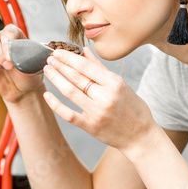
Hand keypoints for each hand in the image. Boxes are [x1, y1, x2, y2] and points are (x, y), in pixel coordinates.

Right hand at [0, 24, 44, 104]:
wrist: (23, 88)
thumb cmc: (30, 72)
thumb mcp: (37, 63)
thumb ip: (35, 55)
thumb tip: (40, 53)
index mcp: (13, 35)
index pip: (7, 31)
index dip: (8, 43)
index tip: (13, 57)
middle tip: (8, 66)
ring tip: (1, 69)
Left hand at [42, 48, 156, 153]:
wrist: (140, 137)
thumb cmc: (134, 109)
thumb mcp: (122, 85)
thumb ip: (100, 69)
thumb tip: (84, 51)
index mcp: (115, 84)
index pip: (86, 66)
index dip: (69, 57)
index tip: (58, 51)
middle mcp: (105, 97)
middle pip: (77, 77)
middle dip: (60, 65)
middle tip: (49, 58)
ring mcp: (97, 112)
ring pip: (70, 92)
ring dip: (56, 79)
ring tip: (48, 70)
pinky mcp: (90, 126)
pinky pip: (68, 114)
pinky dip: (56, 104)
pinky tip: (47, 95)